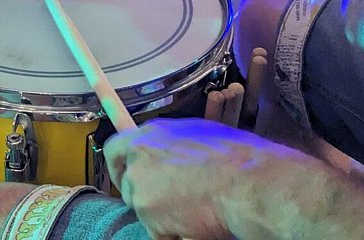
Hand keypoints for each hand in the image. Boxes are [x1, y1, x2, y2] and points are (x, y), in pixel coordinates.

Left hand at [104, 118, 318, 239]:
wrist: (248, 184)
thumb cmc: (237, 159)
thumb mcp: (200, 134)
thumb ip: (173, 144)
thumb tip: (172, 151)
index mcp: (151, 135)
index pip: (114, 149)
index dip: (120, 166)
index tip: (125, 175)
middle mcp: (139, 159)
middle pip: (127, 184)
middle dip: (144, 195)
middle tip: (168, 202)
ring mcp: (141, 188)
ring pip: (142, 210)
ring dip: (161, 215)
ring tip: (195, 210)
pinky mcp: (149, 216)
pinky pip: (157, 232)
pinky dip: (174, 233)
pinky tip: (197, 223)